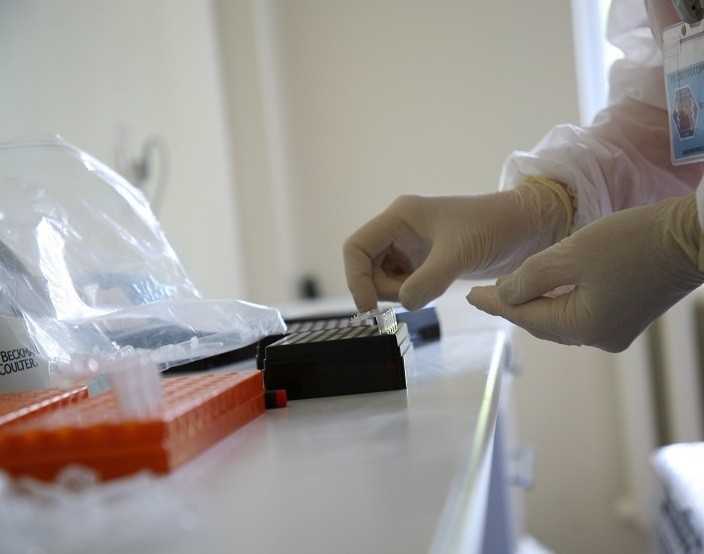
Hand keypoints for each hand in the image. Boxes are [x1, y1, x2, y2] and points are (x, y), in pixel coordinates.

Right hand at [343, 180, 571, 310]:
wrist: (527, 228)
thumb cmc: (493, 228)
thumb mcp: (458, 254)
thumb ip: (427, 281)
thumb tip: (403, 304)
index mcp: (400, 217)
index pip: (356, 248)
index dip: (355, 279)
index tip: (369, 307)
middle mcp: (400, 230)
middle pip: (366, 266)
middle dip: (381, 289)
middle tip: (411, 297)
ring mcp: (411, 247)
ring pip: (383, 278)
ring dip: (398, 293)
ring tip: (430, 289)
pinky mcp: (425, 262)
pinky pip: (403, 284)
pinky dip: (411, 294)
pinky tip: (434, 291)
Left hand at [468, 194, 703, 351]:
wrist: (692, 236)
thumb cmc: (630, 241)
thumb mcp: (570, 254)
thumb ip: (529, 278)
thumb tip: (505, 296)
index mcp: (582, 326)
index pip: (524, 316)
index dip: (494, 304)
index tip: (469, 295)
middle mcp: (598, 336)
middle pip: (541, 322)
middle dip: (512, 307)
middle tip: (483, 295)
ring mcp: (615, 330)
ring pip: (560, 318)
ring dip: (535, 304)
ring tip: (507, 291)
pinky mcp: (627, 317)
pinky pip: (580, 313)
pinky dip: (558, 301)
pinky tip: (546, 290)